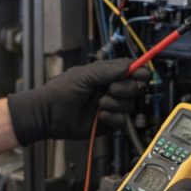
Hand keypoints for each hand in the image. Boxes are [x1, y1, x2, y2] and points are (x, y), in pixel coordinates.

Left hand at [6, 58, 149, 145]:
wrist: (49, 115)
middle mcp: (111, 89)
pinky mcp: (108, 123)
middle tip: (111, 89)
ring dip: (116, 104)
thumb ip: (107, 70)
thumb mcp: (84, 75)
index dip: (140, 71)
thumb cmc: (61, 91)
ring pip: (130, 105)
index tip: (142, 74)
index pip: (131, 70)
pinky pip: (122, 122)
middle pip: (136, 88)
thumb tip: (129, 67)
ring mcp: (111, 106)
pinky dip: (112, 119)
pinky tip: (99, 117)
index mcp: (106, 74)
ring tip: (100, 104)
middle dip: (126, 88)